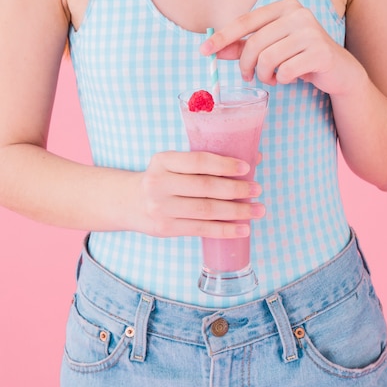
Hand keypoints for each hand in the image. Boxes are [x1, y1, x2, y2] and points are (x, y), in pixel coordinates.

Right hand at [139, 151, 264, 238]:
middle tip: (257, 189)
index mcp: (163, 160)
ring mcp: (161, 208)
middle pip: (205, 187)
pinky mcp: (165, 228)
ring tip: (257, 210)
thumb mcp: (175, 164)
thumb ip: (208, 161)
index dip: (224, 164)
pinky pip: (201, 229)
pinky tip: (243, 228)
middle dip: (236, 189)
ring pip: (206, 210)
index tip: (247, 167)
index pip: (198, 161)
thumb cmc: (163, 179)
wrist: (129, 202)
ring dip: (236, 211)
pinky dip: (224, 230)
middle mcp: (159, 183)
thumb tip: (254, 156)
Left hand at [201, 0, 360, 95]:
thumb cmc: (300, 56)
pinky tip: (290, 78)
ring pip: (268, 58)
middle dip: (246, 66)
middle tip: (250, 77)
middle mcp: (298, 13)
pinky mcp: (320, 51)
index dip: (222, 37)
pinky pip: (286, 70)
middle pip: (254, 43)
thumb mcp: (271, 48)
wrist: (338, 71)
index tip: (203, 52)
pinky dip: (283, 79)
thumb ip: (242, 47)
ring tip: (272, 78)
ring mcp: (311, 31)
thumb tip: (212, 50)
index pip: (244, 21)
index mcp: (284, 6)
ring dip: (265, 75)